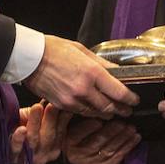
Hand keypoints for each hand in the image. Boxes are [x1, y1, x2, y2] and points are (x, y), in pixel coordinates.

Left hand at [10, 103, 71, 163]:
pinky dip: (19, 138)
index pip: (60, 132)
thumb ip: (50, 112)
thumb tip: (61, 101)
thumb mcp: (38, 118)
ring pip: (33, 140)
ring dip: (36, 123)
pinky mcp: (12, 157)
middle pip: (49, 137)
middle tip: (52, 105)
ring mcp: (28, 158)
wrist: (1, 136)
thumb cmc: (22, 125)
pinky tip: (21, 129)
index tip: (64, 105)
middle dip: (51, 119)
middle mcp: (44, 156)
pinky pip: (16, 148)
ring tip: (37, 108)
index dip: (63, 118)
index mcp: (54, 148)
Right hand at [23, 35, 137, 118]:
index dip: (130, 99)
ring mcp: (72, 99)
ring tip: (113, 111)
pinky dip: (90, 112)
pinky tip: (95, 109)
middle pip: (109, 107)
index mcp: (92, 72)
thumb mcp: (83, 51)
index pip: (119, 92)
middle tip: (127, 110)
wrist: (29, 58)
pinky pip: (82, 112)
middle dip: (121, 110)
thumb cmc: (55, 49)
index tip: (135, 100)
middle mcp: (84, 89)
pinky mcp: (62, 105)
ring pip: (96, 113)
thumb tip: (119, 72)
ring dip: (106, 113)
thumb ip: (103, 64)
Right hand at [63, 115, 140, 163]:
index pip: (78, 134)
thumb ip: (73, 116)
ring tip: (131, 129)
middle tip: (122, 123)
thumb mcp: (71, 124)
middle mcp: (78, 155)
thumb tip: (80, 106)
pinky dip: (128, 147)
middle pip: (96, 142)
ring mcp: (91, 163)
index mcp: (69, 143)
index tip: (99, 120)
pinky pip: (117, 158)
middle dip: (111, 132)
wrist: (80, 154)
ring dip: (122, 138)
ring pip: (109, 150)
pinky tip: (135, 138)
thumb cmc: (78, 133)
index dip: (89, 127)